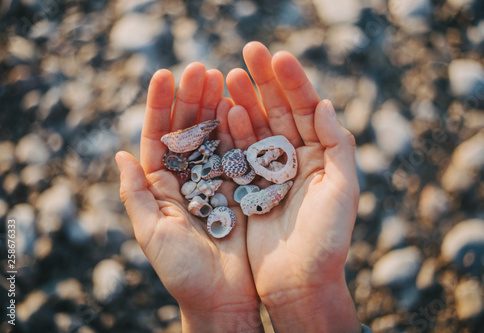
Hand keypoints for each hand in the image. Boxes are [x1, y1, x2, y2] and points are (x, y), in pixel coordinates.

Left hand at [116, 63, 262, 331]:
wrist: (223, 296)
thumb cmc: (183, 270)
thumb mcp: (152, 232)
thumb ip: (137, 194)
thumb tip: (120, 154)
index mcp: (161, 185)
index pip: (157, 136)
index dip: (159, 105)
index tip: (164, 75)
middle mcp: (187, 177)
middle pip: (186, 128)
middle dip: (191, 97)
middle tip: (200, 68)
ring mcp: (215, 179)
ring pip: (213, 135)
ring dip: (215, 105)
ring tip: (220, 76)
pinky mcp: (240, 187)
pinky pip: (238, 153)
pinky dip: (238, 129)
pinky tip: (239, 105)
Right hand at [226, 42, 361, 331]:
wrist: (299, 281)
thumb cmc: (327, 240)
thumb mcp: (343, 190)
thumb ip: (338, 145)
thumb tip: (326, 103)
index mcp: (322, 156)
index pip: (308, 109)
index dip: (294, 82)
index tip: (277, 57)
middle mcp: (297, 158)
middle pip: (280, 111)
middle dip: (266, 81)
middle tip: (250, 51)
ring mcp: (271, 170)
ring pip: (257, 126)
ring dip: (245, 100)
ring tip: (231, 74)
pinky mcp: (250, 185)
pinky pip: (240, 152)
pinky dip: (233, 131)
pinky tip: (225, 110)